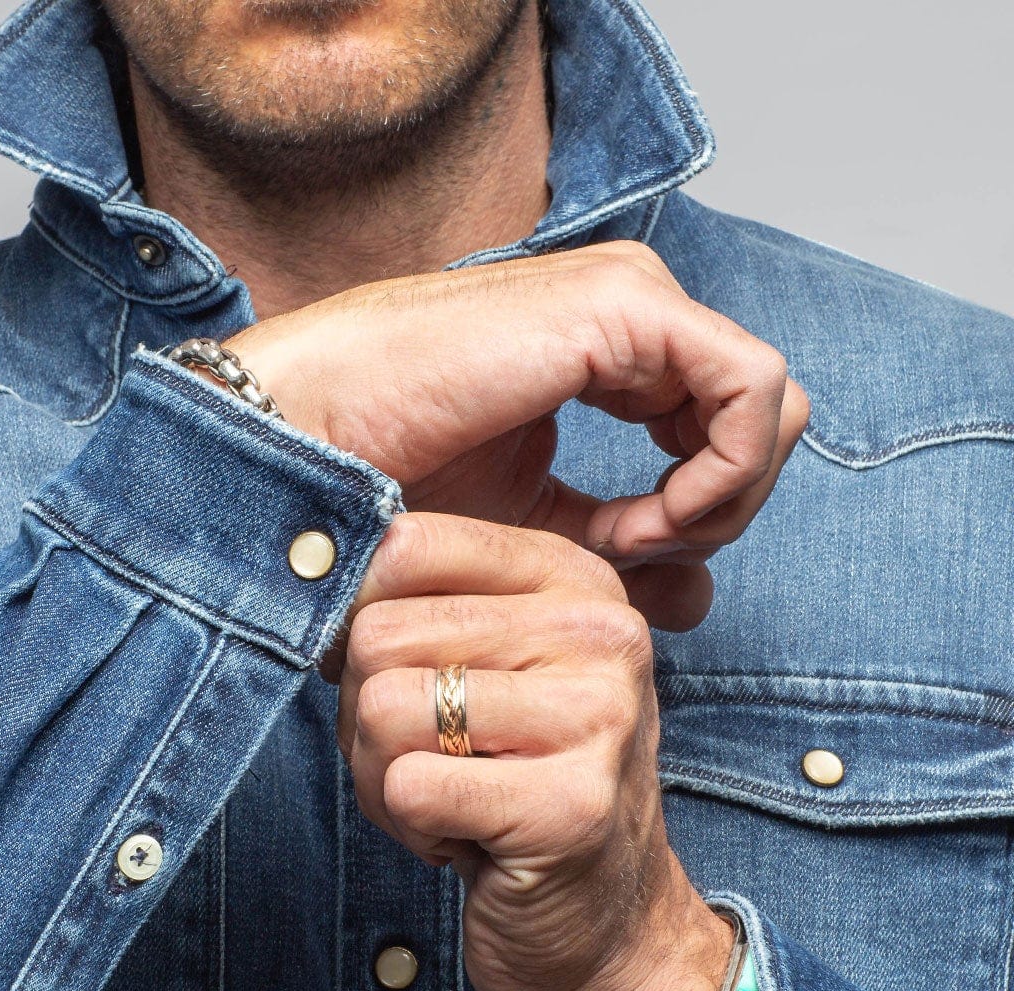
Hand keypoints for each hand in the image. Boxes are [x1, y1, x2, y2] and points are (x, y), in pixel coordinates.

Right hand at [228, 242, 807, 627]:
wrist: (319, 438)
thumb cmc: (398, 480)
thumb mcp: (540, 539)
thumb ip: (626, 553)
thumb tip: (705, 594)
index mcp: (614, 348)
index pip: (722, 428)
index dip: (699, 516)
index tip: (628, 562)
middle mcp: (634, 312)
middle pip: (760, 418)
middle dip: (723, 508)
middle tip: (645, 555)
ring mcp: (635, 297)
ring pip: (770, 405)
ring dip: (722, 497)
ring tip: (642, 539)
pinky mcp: (630, 307)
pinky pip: (750, 392)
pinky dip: (719, 475)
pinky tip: (649, 520)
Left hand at [335, 511, 735, 990]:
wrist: (610, 933)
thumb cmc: (525, 796)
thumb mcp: (490, 676)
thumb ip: (420, 612)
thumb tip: (309, 576)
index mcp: (576, 581)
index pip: (405, 544)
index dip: (359, 621)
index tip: (396, 680)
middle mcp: (599, 634)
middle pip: (379, 636)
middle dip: (369, 717)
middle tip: (432, 765)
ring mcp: (594, 717)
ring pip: (382, 710)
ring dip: (386, 778)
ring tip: (451, 803)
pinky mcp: (567, 806)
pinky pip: (407, 787)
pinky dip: (409, 827)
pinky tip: (465, 841)